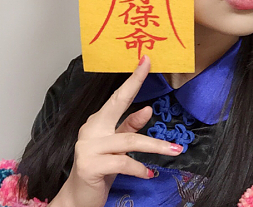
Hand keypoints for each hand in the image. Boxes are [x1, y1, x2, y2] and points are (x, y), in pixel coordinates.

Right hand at [49, 56, 182, 206]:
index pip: (119, 97)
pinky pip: (122, 162)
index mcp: (99, 121)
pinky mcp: (89, 165)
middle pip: (119, 104)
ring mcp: (88, 146)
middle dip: (135, 83)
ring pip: (129, 140)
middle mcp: (92, 129)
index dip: (132, 79)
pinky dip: (138, 167)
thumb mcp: (118, 145)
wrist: (78, 199)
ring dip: (155, 145)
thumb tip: (146, 109)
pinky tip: (147, 173)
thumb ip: (130, 127)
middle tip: (149, 67)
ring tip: (175, 150)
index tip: (145, 61)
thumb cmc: (100, 168)